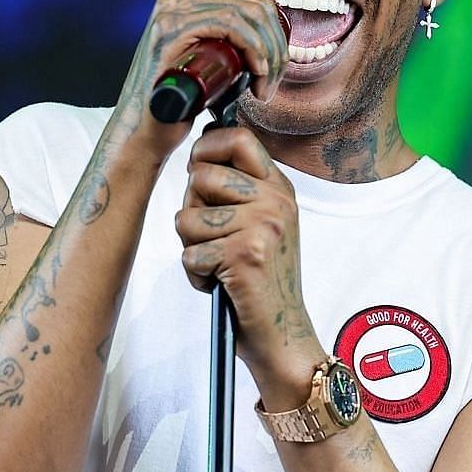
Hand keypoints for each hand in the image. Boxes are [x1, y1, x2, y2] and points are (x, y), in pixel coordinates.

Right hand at [114, 0, 286, 162]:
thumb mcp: (205, 44)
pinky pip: (231, 25)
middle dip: (275, 43)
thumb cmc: (179, 92)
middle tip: (274, 79)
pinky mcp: (173, 27)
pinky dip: (254, 49)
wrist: (147, 125)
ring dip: (269, 52)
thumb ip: (220, 11)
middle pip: (251, 3)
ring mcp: (171, 6)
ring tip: (266, 85)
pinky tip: (258, 73)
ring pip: (246, 14)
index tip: (276, 65)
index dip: (274, 29)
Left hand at [174, 125, 321, 405]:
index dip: (206, 149)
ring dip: (192, 247)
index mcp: (279, 188)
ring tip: (219, 264)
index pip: (238, 138)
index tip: (200, 172)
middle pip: (202, 175)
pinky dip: (195, 275)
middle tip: (213, 238)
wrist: (283, 333)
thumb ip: (237, 189)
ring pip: (188, 217)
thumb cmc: (262, 282)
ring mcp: (263, 226)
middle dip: (192, 209)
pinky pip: (190, 253)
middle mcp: (276, 201)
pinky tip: (219, 283)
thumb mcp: (261, 224)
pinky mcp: (246, 254)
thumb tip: (198, 154)